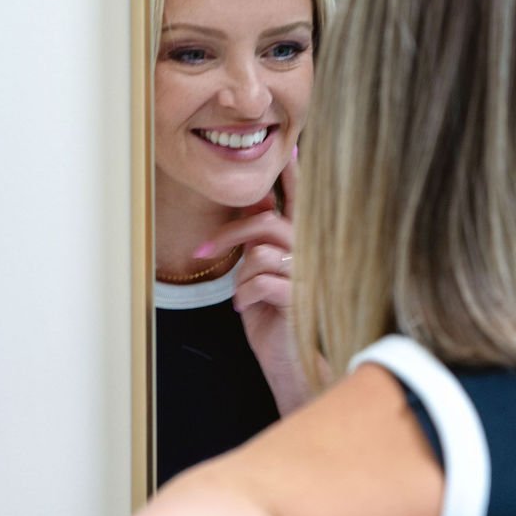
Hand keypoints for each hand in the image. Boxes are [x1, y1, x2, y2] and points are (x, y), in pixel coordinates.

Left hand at [198, 156, 311, 415]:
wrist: (293, 366)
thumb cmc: (277, 321)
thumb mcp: (264, 276)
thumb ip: (263, 243)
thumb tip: (253, 206)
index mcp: (305, 245)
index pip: (300, 203)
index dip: (293, 175)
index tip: (289, 149)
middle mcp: (312, 255)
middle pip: (268, 222)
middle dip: (231, 232)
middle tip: (204, 250)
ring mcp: (309, 276)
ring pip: (260, 252)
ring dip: (240, 276)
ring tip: (241, 298)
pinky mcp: (300, 299)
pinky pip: (259, 281)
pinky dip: (244, 296)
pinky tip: (246, 310)